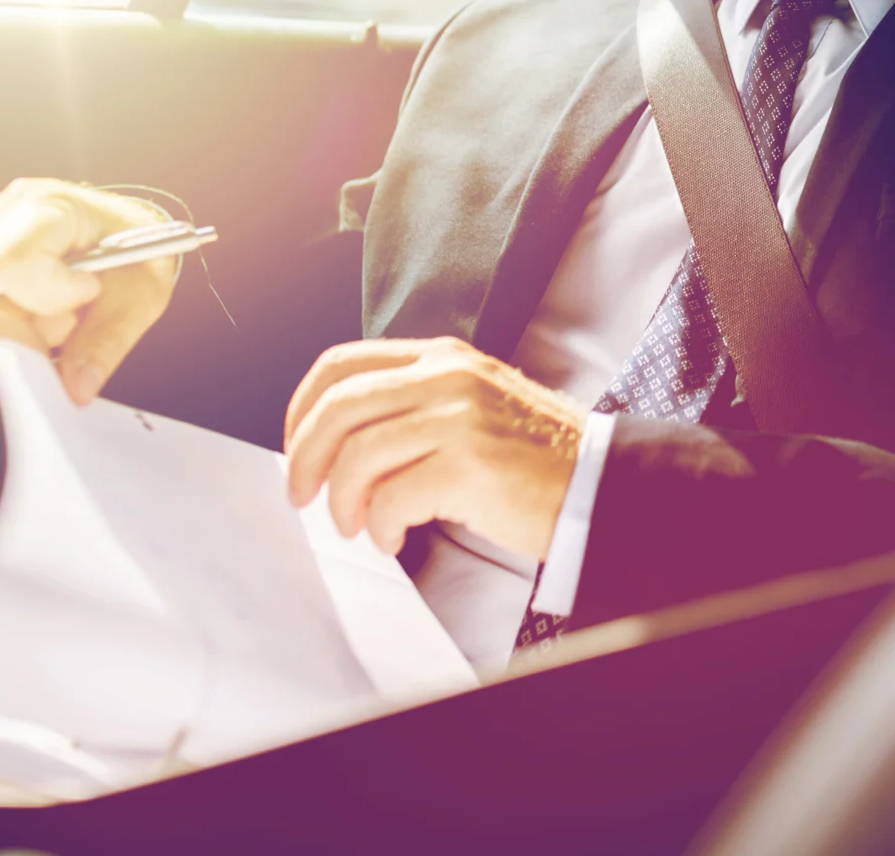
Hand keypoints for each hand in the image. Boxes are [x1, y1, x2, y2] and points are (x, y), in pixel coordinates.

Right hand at [0, 178, 179, 404]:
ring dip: (10, 327)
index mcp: (48, 206)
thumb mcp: (140, 295)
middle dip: (26, 325)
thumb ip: (107, 341)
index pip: (14, 262)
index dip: (49, 297)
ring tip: (48, 311)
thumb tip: (76, 387)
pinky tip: (25, 312)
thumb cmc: (131, 256)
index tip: (87, 294)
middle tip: (68, 319)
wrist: (119, 235)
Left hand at [282, 337, 584, 559]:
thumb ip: (414, 404)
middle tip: (304, 496)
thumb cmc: (535, 458)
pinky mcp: (468, 465)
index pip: (341, 365)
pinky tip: (395, 537)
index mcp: (442, 358)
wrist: (597, 482)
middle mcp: (447, 377)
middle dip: (305, 460)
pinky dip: (380, 526)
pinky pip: (389, 498)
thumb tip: (337, 442)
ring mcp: (458, 418)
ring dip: (343, 503)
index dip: (301, 409)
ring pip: (356, 457)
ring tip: (359, 526)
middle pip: (337, 408)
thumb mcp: (472, 404)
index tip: (297, 448)